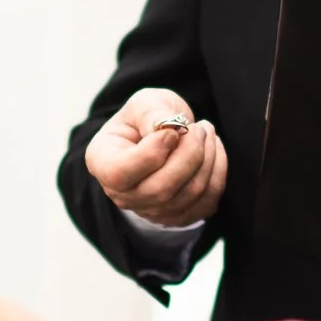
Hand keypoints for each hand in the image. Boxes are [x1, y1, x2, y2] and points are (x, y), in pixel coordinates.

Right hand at [85, 89, 227, 227]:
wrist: (162, 135)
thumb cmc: (147, 118)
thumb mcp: (143, 103)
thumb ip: (152, 113)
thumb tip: (170, 130)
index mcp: (103, 163)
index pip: (121, 174)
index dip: (152, 153)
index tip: (172, 129)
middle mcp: (122, 195)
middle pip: (161, 189)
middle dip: (190, 154)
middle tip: (201, 128)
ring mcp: (150, 210)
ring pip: (188, 195)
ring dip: (207, 159)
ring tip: (206, 133)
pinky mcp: (179, 216)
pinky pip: (206, 201)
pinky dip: (217, 172)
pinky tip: (213, 150)